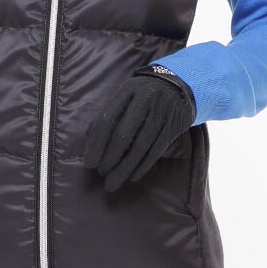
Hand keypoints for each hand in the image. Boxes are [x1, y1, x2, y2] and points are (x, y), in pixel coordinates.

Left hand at [82, 65, 197, 194]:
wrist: (177, 85)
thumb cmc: (141, 96)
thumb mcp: (124, 97)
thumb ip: (107, 115)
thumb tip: (90, 144)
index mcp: (127, 91)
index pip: (106, 120)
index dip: (96, 145)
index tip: (89, 163)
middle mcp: (145, 99)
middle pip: (123, 135)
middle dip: (109, 159)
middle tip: (101, 173)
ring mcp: (162, 112)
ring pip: (140, 147)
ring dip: (124, 168)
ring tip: (113, 182)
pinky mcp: (174, 125)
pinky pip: (156, 151)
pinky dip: (142, 166)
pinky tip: (132, 176)